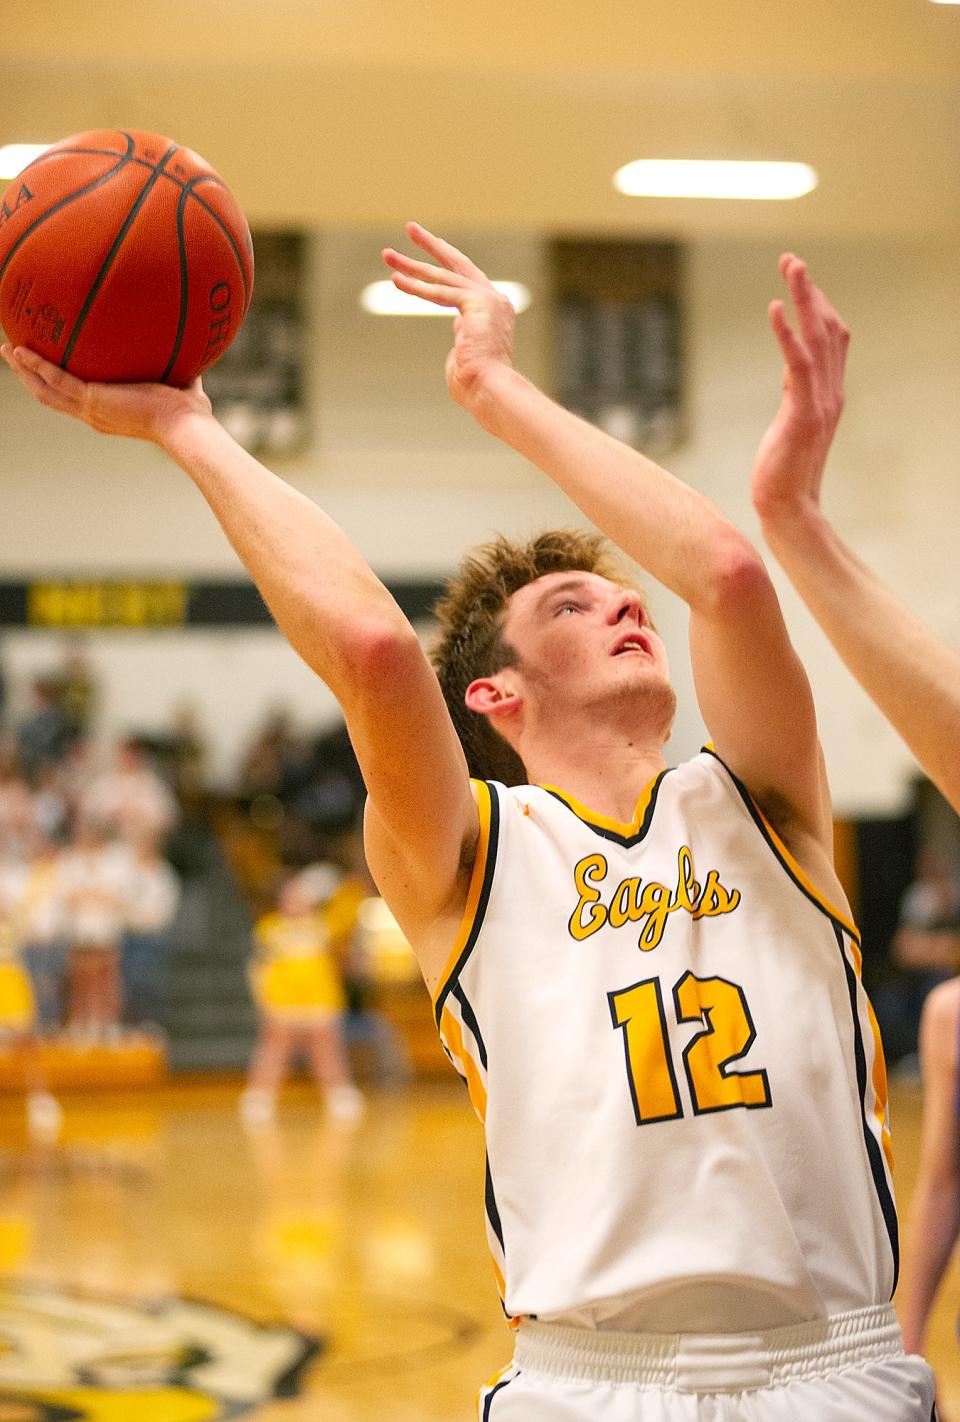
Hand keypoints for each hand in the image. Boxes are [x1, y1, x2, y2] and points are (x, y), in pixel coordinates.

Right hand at [0, 344, 211, 444]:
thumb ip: (180, 371)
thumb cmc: (189, 415)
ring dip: (24, 370)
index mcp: (108, 414)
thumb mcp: (181, 387)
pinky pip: (55, 378)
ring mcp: (90, 409)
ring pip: (45, 390)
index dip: (59, 386)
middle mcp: (94, 415)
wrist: (186, 427)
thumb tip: (194, 353)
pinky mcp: (92, 399)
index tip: (49, 371)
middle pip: (51, 396)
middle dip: (30, 377)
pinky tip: (20, 348)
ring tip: (7, 349)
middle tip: (14, 356)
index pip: (76, 400)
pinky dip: (36, 364)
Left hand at [382, 223, 514, 408]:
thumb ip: (461, 344)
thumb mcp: (465, 359)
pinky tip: (396, 281)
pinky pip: (441, 292)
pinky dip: (417, 287)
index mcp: (493, 314)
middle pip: (458, 265)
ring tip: (387, 255)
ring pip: (444, 276)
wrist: (490, 391)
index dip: (442, 268)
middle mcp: (495, 301)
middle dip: (432, 245)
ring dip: (412, 265)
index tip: (422, 259)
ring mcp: (489, 300)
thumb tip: (458, 343)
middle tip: (410, 228)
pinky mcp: (478, 304)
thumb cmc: (476, 387)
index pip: (465, 283)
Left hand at [751, 255, 849, 522]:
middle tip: (791, 260)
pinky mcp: (802, 414)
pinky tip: (776, 310)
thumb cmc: (784, 470)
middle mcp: (830, 392)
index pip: (831, 338)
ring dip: (804, 298)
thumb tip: (791, 369)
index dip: (817, 304)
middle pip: (829, 328)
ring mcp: (819, 402)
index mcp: (829, 393)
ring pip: (818, 338)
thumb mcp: (791, 421)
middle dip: (811, 290)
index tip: (798, 278)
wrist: (788, 508)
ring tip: (791, 266)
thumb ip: (796, 393)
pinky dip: (788, 334)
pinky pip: (798, 365)